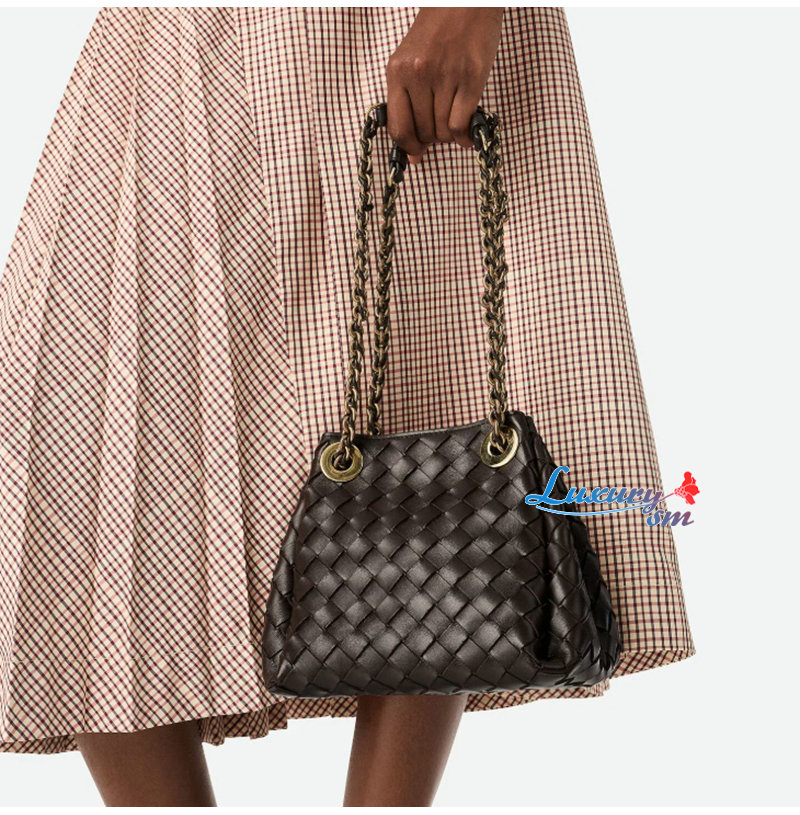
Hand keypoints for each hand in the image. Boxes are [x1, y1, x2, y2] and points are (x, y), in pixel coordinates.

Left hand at [386, 7, 504, 164]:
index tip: (417, 152)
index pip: (398, 127)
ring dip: (449, 135)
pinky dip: (464, 136)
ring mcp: (445, 76)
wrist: (464, 1)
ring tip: (453, 122)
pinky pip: (461, 124)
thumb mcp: (411, 60)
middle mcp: (418, 74)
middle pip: (423, 132)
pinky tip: (467, 133)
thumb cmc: (438, 32)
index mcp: (398, 71)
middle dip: (432, 138)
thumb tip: (415, 153)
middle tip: (440, 129)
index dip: (408, 147)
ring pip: (443, 131)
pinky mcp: (470, 77)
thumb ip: (408, 101)